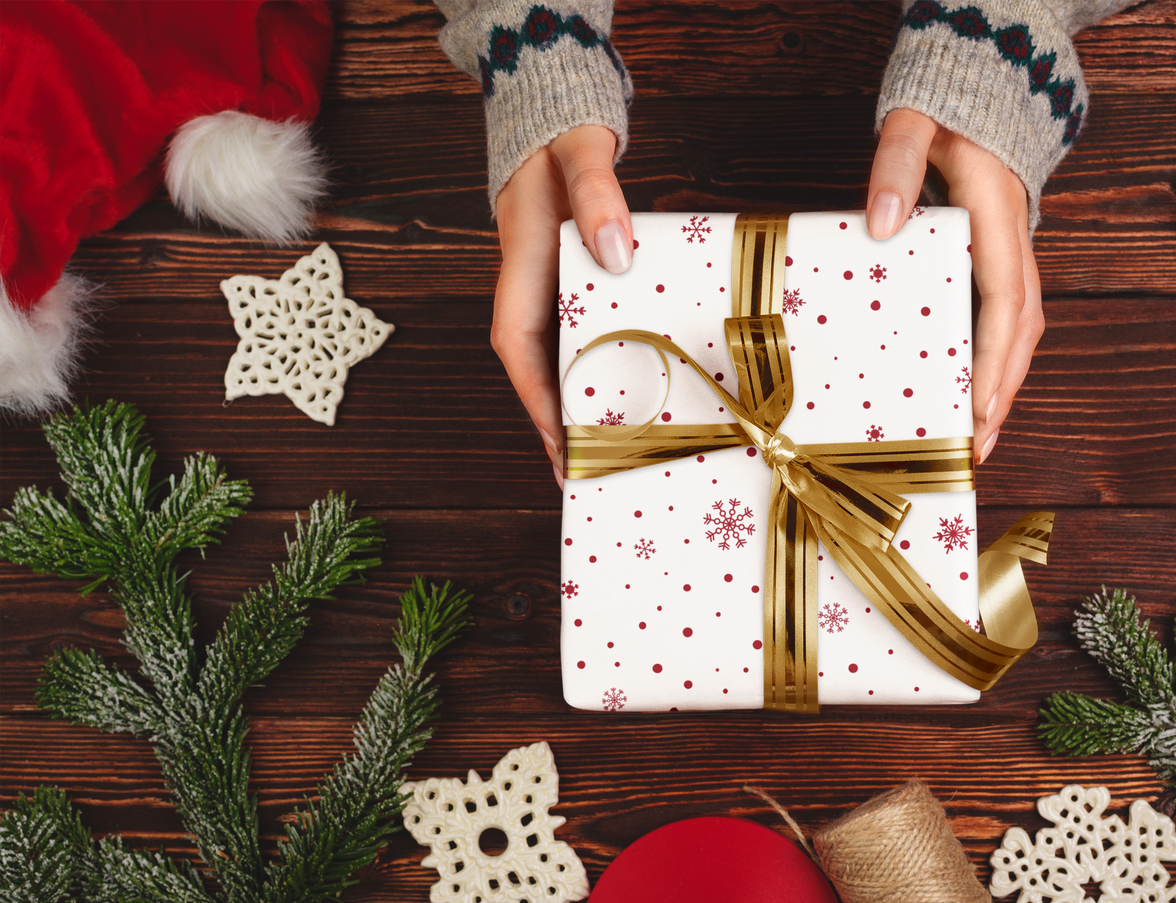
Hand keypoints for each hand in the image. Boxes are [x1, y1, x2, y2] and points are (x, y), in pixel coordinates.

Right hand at [492, 125, 632, 488]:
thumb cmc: (563, 142)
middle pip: (539, 372)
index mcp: (522, 271)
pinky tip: (624, 401)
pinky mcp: (571, 292)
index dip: (537, 402)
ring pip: (559, 363)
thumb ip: (598, 196)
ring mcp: (549, 295)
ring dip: (577, 408)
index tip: (559, 445)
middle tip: (587, 477)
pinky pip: (581, 341)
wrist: (555, 119)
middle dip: (559, 426)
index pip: (518, 350)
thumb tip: (616, 254)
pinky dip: (597, 374)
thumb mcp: (581, 157)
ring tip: (607, 458)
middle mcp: (529, 292)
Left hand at [866, 108, 1043, 463]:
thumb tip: (882, 223)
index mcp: (999, 220)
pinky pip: (1004, 324)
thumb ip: (896, 163)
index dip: (994, 360)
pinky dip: (995, 365)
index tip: (979, 406)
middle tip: (977, 449)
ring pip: (1019, 335)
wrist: (980, 95)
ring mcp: (1013, 259)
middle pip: (1020, 333)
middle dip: (1002, 394)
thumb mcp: (915, 125)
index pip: (1004, 302)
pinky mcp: (1001, 265)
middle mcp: (1016, 248)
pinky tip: (973, 399)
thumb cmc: (947, 114)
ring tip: (977, 442)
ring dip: (1002, 389)